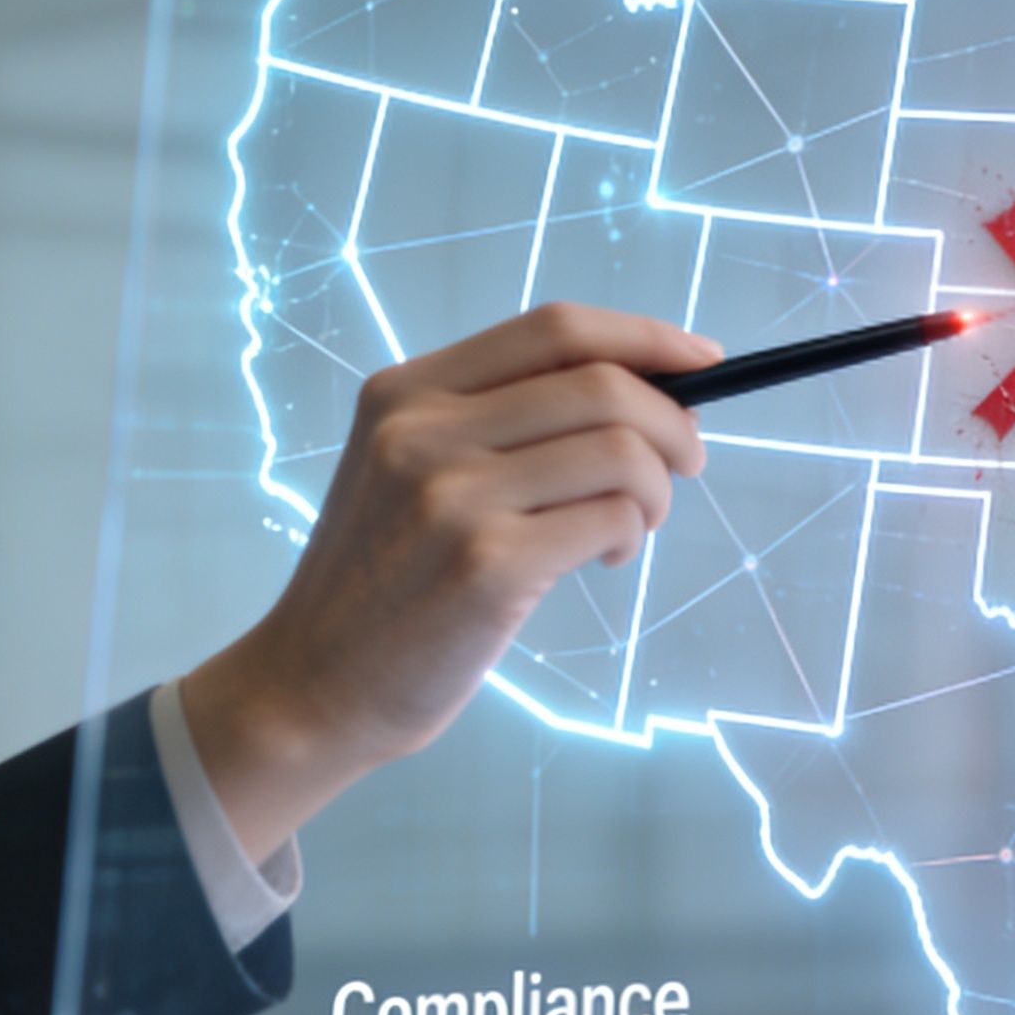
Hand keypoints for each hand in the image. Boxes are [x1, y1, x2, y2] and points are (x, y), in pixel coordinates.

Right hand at [180, 305, 715, 857]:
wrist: (314, 685)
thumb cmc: (384, 581)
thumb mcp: (411, 471)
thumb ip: (502, 423)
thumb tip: (650, 391)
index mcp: (406, 391)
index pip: (554, 328)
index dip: (643, 336)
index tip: (700, 359)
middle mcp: (423, 431)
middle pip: (602, 384)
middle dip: (674, 422)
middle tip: (686, 464)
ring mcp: (452, 498)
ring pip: (619, 451)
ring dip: (657, 489)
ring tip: (632, 526)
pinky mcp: (486, 567)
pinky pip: (610, 520)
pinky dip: (632, 535)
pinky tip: (605, 559)